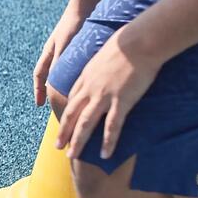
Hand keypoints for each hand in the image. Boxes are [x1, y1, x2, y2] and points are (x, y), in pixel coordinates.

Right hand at [34, 4, 86, 105]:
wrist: (88, 2)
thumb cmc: (75, 23)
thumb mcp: (65, 46)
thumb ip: (59, 64)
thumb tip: (54, 85)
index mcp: (49, 53)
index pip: (40, 75)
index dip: (39, 90)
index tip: (39, 105)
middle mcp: (56, 51)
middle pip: (50, 75)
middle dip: (51, 90)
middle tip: (56, 104)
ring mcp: (67, 47)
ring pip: (62, 71)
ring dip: (63, 83)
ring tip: (71, 96)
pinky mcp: (78, 44)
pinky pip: (74, 64)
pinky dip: (76, 74)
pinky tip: (86, 80)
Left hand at [55, 28, 162, 159]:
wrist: (139, 41)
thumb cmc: (126, 43)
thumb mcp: (104, 53)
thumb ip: (100, 65)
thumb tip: (102, 66)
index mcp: (85, 76)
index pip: (71, 99)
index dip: (66, 113)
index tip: (63, 124)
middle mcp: (90, 88)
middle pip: (71, 114)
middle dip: (63, 132)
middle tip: (57, 146)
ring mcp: (103, 96)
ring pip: (85, 124)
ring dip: (78, 141)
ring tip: (72, 156)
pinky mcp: (121, 101)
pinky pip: (111, 126)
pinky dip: (107, 142)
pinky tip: (104, 154)